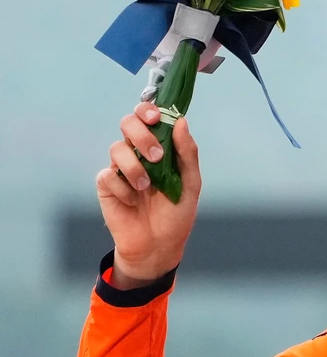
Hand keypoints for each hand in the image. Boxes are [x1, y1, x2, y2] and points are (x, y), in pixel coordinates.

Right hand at [96, 104, 199, 285]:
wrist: (159, 245)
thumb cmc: (176, 214)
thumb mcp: (190, 184)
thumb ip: (187, 153)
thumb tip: (181, 122)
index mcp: (158, 149)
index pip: (147, 118)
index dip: (148, 111)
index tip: (155, 118)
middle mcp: (137, 153)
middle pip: (128, 124)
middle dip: (141, 135)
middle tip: (156, 156)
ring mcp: (120, 168)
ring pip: (117, 148)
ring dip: (135, 167)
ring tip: (147, 187)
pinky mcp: (106, 185)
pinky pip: (108, 175)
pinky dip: (123, 188)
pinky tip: (133, 202)